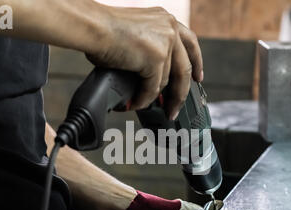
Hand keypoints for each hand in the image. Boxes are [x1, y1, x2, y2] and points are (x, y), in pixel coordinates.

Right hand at [87, 6, 203, 119]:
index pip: (190, 43)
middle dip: (181, 92)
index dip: (196, 62)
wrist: (93, 27)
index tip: (198, 78)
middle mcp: (170, 28)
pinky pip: (153, 88)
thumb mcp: (136, 33)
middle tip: (175, 107)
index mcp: (166, 20)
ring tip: (144, 106)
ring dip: (156, 98)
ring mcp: (166, 43)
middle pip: (185, 68)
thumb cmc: (103, 30)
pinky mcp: (156, 59)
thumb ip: (149, 50)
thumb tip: (148, 76)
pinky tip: (135, 103)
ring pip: (167, 81)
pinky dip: (143, 99)